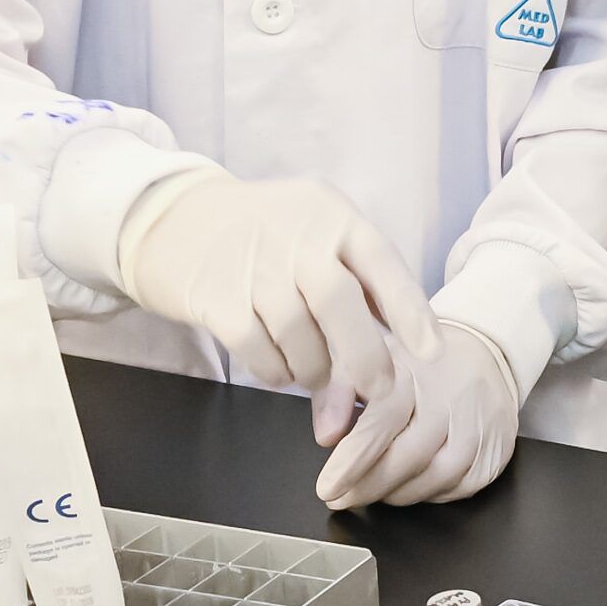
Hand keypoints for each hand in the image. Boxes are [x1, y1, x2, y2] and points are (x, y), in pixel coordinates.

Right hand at [117, 173, 440, 435]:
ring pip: (300, 337)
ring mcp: (252, 267)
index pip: (381, 262)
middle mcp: (295, 237)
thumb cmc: (264, 235)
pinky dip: (277, 372)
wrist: (174, 221)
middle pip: (340, 303)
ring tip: (314, 369)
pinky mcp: (215, 299)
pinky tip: (279, 367)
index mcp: (331, 216)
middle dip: (366, 355)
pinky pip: (260, 353)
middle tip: (380, 388)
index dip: (410, 310)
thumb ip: (357, 281)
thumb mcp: (316, 232)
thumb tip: (398, 343)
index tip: (432, 351)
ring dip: (315, 368)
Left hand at [315, 318, 523, 505]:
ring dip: (397, 494)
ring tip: (372, 490)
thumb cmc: (418, 365)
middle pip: (409, 456)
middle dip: (369, 486)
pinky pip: (459, 488)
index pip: (384, 419)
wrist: (482, 356)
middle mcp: (453, 396)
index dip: (353, 459)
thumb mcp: (371, 361)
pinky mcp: (497, 450)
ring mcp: (480, 425)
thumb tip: (326, 436)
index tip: (327, 486)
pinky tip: (411, 485)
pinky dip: (429, 495)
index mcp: (416, 369)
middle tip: (341, 498)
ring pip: (435, 479)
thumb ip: (341, 391)